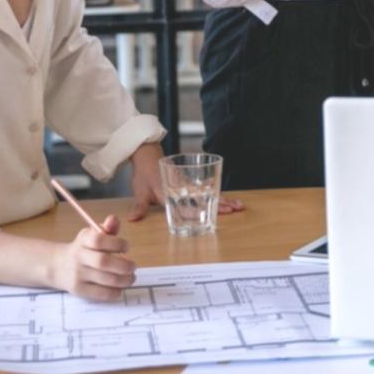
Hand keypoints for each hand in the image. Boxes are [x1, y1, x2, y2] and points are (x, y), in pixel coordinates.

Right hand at [50, 215, 135, 301]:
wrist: (58, 266)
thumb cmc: (83, 249)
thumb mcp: (92, 235)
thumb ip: (107, 229)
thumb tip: (113, 220)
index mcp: (83, 241)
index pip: (99, 240)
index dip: (116, 243)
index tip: (127, 247)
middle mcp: (79, 257)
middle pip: (103, 262)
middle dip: (123, 265)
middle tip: (133, 266)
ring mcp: (77, 275)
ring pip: (105, 279)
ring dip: (124, 280)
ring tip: (131, 278)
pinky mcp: (79, 290)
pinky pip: (100, 293)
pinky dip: (114, 292)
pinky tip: (120, 288)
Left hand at [128, 145, 244, 218]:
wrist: (147, 154)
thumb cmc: (144, 172)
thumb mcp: (140, 190)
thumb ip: (139, 206)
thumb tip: (133, 219)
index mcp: (170, 192)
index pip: (187, 206)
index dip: (201, 212)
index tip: (212, 214)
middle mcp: (183, 189)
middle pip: (205, 198)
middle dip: (222, 204)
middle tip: (236, 209)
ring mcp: (189, 186)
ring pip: (210, 194)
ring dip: (225, 200)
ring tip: (240, 205)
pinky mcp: (190, 184)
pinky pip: (207, 190)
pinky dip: (218, 195)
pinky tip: (229, 201)